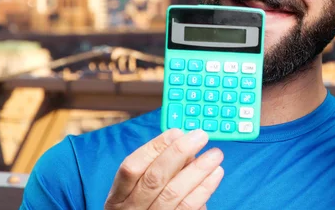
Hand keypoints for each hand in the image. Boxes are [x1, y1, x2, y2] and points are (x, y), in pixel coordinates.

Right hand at [104, 129, 223, 209]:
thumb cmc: (145, 207)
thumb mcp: (139, 190)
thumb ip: (159, 168)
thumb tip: (185, 146)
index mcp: (118, 196)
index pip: (131, 167)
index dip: (154, 147)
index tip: (177, 132)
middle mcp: (131, 209)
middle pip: (154, 178)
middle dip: (180, 152)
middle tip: (201, 136)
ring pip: (174, 193)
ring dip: (198, 170)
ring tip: (215, 154)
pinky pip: (189, 207)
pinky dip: (205, 188)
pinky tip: (215, 174)